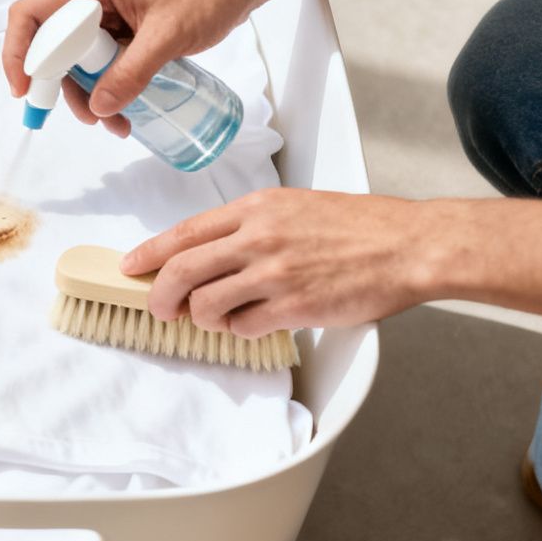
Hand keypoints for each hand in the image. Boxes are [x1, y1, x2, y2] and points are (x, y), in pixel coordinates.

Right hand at [1, 0, 268, 136]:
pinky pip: (103, 56)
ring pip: (79, 56)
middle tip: (85, 117)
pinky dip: (109, 82)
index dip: (18, 53)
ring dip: (89, 90)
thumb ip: (131, 73)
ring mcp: (108, 8)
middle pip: (53, 43)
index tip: (26, 90)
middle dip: (64, 86)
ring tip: (115, 123)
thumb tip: (98, 108)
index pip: (31, 15)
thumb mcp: (167, 36)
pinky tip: (125, 108)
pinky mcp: (126, 22)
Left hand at [119, 188, 434, 336]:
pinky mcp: (292, 306)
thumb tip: (211, 253)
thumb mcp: (295, 208)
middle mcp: (257, 238)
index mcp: (256, 210)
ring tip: (221, 319)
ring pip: (204, 305)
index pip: (183, 233)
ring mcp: (273, 273)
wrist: (410, 246)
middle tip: (160, 309)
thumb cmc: (361, 228)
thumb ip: (252, 227)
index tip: (131, 267)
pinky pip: (242, 327)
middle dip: (160, 296)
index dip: (149, 253)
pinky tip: (254, 324)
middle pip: (180, 271)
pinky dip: (240, 332)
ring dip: (203, 319)